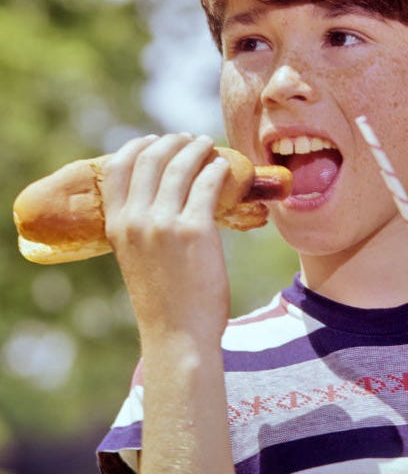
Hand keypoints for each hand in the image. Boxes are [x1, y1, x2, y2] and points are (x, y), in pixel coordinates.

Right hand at [101, 133, 231, 339]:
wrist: (178, 334)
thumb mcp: (136, 258)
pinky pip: (208, 184)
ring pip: (182, 166)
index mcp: (116, 225)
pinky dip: (218, 169)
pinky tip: (225, 168)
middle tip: (188, 139)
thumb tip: (160, 198)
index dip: (138, 146)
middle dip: (172, 142)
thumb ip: (140, 228)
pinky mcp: (196, 229)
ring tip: (208, 145)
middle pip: (152, 158)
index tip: (154, 140)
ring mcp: (165, 223)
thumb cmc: (163, 300)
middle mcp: (136, 219)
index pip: (119, 167)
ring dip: (197, 149)